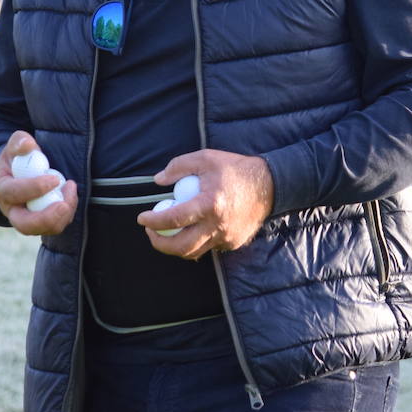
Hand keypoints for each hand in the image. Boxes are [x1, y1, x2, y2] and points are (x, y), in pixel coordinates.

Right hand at [0, 131, 77, 235]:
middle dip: (46, 218)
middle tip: (64, 205)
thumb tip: (27, 145)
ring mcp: (27, 219)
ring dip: (63, 215)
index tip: (54, 179)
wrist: (20, 171)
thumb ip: (19, 142)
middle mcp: (12, 210)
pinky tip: (70, 194)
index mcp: (2, 189)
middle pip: (25, 225)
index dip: (35, 188)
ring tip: (71, 190)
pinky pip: (56, 225)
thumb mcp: (15, 145)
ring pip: (44, 229)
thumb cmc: (18, 157)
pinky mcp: (42, 223)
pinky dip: (67, 213)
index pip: (14, 193)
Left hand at [137, 149, 273, 258]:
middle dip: (160, 243)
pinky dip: (196, 241)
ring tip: (167, 233)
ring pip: (194, 252)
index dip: (153, 221)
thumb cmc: (236, 169)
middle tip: (151, 232)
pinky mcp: (233, 242)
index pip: (174, 219)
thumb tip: (158, 180)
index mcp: (210, 203)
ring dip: (176, 246)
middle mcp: (217, 225)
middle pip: (181, 247)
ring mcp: (226, 237)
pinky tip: (192, 229)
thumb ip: (179, 166)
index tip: (142, 218)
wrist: (270, 184)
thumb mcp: (206, 158)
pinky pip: (209, 247)